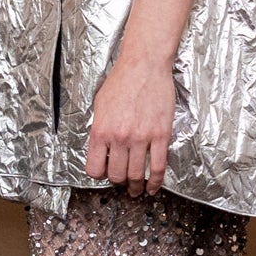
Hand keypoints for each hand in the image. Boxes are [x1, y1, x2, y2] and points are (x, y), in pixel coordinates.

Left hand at [86, 53, 175, 195]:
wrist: (144, 65)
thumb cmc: (121, 81)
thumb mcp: (100, 106)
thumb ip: (100, 130)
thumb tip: (102, 149)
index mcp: (101, 131)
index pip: (95, 169)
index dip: (100, 175)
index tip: (104, 174)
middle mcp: (120, 138)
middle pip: (116, 175)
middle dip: (118, 182)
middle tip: (122, 182)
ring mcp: (141, 138)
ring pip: (137, 175)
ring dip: (136, 186)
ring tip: (136, 189)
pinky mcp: (161, 136)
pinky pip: (158, 166)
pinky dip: (156, 182)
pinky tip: (153, 187)